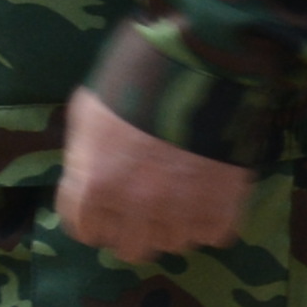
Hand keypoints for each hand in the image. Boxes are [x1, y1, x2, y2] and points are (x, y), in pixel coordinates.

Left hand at [59, 90, 253, 257]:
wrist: (202, 58)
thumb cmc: (138, 73)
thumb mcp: (89, 109)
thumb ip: (84, 153)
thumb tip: (89, 171)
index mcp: (94, 184)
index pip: (84, 229)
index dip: (95, 215)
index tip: (107, 203)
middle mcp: (133, 208)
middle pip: (129, 248)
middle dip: (134, 227)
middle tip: (146, 202)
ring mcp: (180, 211)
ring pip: (173, 244)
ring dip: (175, 223)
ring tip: (182, 193)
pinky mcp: (222, 207)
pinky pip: (214, 235)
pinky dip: (213, 218)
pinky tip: (211, 193)